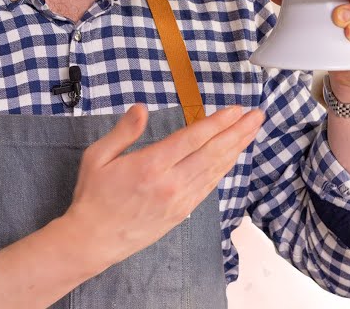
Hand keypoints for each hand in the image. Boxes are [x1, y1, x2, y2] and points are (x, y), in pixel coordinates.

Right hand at [62, 103, 263, 266]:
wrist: (92, 241)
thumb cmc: (93, 197)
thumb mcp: (97, 157)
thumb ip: (122, 132)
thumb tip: (141, 108)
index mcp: (150, 165)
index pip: (193, 138)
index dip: (217, 122)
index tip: (235, 109)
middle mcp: (171, 182)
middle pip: (213, 152)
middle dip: (238, 131)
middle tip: (256, 115)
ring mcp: (180, 199)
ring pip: (216, 169)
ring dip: (237, 147)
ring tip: (252, 130)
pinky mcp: (182, 211)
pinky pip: (210, 185)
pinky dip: (225, 167)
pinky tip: (234, 155)